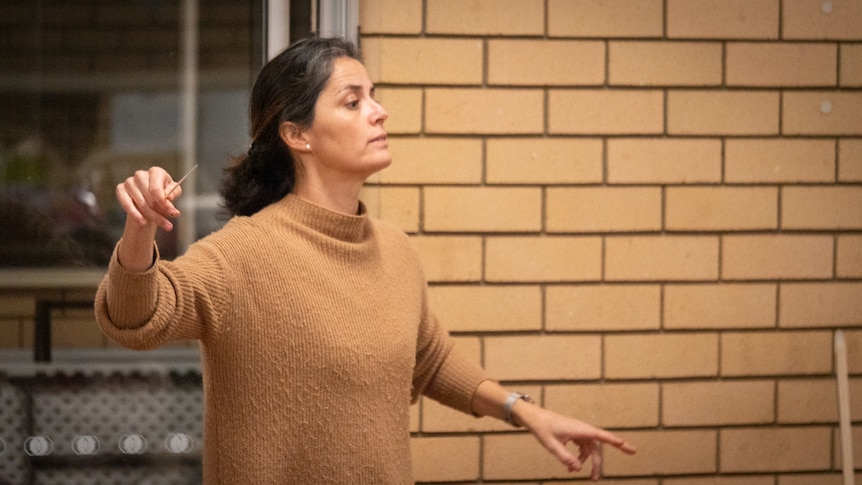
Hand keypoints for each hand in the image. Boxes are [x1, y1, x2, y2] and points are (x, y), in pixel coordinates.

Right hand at [116, 166, 182, 231]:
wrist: (150, 196)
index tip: (173, 214)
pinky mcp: (120, 189)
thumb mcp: (174, 192)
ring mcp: (129, 182)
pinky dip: (135, 215)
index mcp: (155, 172)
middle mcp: (140, 175)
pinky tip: (142, 223)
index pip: (156, 189)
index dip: (164, 203)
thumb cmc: (164, 192)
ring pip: (141, 204)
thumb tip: (168, 197)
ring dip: (152, 217)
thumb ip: (173, 193)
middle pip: (150, 198)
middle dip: (160, 213)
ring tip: (163, 226)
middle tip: (169, 225)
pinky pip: (126, 204)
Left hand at [519, 406, 635, 480]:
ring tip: (582, 476)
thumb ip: (565, 457)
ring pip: (590, 449)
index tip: (631, 449)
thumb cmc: (543, 428)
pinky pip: (582, 447)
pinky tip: (571, 468)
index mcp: (580, 429)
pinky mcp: (574, 434)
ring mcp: (579, 432)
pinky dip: (579, 458)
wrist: (534, 418)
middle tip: (595, 479)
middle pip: (596, 448)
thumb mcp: (552, 445)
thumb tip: (578, 469)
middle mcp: (582, 430)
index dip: (617, 443)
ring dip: (587, 462)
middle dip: (597, 464)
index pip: (603, 436)